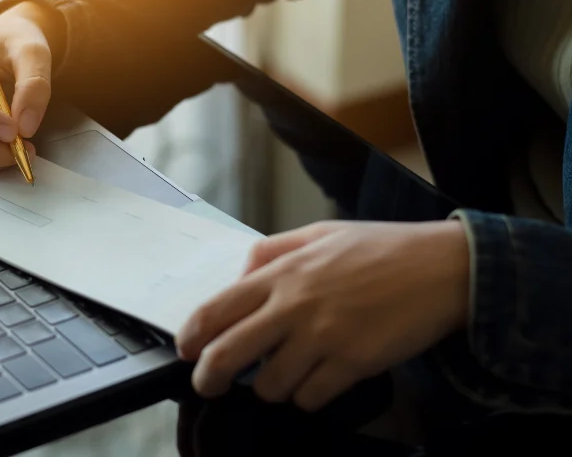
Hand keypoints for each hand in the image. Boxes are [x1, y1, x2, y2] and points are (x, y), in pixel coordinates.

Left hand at [176, 220, 469, 410]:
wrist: (445, 267)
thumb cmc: (383, 248)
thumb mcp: (319, 233)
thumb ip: (273, 251)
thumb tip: (240, 275)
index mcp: (281, 272)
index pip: (216, 309)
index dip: (192, 336)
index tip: (186, 350)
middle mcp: (294, 305)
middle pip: (228, 354)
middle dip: (209, 378)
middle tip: (209, 386)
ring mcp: (322, 336)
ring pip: (268, 385)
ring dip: (271, 387)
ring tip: (287, 375)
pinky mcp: (352, 363)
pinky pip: (310, 398)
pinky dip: (308, 396)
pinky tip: (320, 380)